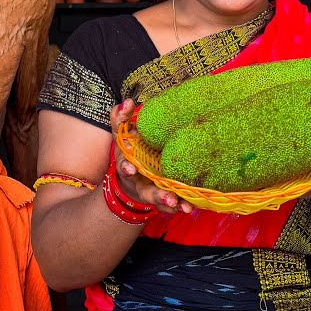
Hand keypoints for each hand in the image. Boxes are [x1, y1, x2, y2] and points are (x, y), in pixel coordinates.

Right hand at [108, 100, 192, 214]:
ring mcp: (150, 191)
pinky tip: (189, 208)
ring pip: (159, 199)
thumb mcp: (122, 134)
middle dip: (156, 194)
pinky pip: (170, 205)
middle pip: (145, 190)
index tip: (130, 169)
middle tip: (167, 197)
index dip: (126, 167)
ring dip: (168, 202)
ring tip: (179, 204)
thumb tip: (128, 102)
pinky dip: (179, 207)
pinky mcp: (162, 197)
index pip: (124, 165)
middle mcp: (139, 181)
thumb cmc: (130, 150)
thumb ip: (121, 118)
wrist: (130, 176)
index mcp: (127, 164)